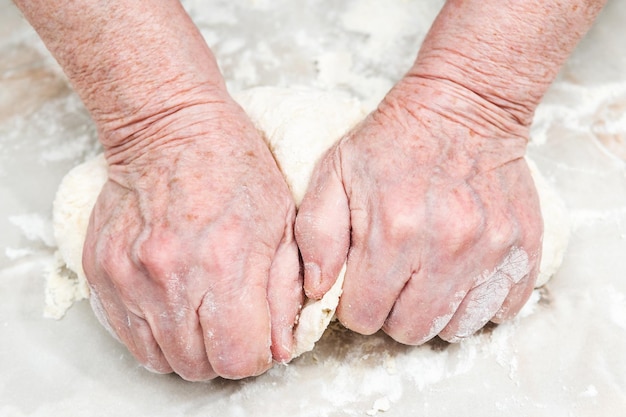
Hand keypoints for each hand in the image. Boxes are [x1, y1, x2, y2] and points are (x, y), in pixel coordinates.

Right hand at [83, 99, 301, 379]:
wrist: (169, 128)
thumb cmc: (233, 166)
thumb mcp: (281, 223)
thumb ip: (285, 292)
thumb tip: (280, 347)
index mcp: (225, 263)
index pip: (239, 357)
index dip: (255, 356)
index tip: (259, 339)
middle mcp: (171, 277)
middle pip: (199, 366)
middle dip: (224, 355)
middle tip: (232, 326)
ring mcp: (129, 277)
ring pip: (162, 358)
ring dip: (189, 349)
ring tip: (202, 315)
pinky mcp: (101, 274)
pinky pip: (128, 337)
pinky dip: (155, 335)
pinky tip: (173, 307)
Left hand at [295, 77, 542, 343]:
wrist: (463, 106)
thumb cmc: (391, 142)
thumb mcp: (334, 173)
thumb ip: (316, 236)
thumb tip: (317, 292)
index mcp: (394, 231)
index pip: (365, 316)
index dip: (356, 304)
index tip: (362, 282)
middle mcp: (447, 248)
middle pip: (411, 330)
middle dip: (393, 313)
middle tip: (394, 278)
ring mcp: (491, 251)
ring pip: (456, 328)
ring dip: (435, 311)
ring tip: (427, 274)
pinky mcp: (524, 250)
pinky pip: (501, 310)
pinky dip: (478, 302)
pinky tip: (462, 273)